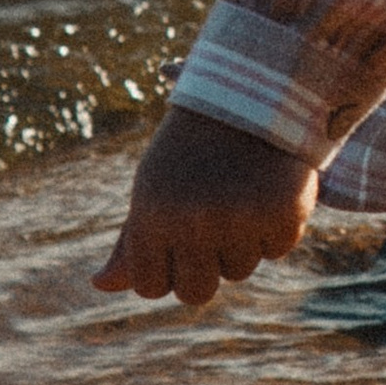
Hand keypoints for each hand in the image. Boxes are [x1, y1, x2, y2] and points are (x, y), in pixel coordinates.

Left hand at [96, 104, 320, 307]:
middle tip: (212, 227)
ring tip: (240, 194)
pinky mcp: (284, 210)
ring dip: (241, 243)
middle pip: (196, 293)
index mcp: (151, 214)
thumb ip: (131, 241)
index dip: (165, 270)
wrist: (251, 91)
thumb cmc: (190, 147)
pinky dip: (276, 227)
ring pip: (240, 271)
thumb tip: (101, 284)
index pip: (151, 286)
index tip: (176, 242)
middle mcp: (194, 220)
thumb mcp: (152, 186)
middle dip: (204, 270)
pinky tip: (268, 189)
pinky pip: (278, 249)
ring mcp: (241, 217)